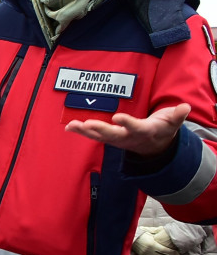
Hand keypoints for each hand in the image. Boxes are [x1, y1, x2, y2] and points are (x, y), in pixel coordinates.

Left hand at [65, 103, 188, 156]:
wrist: (156, 146)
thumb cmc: (163, 128)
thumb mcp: (173, 122)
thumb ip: (178, 115)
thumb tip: (184, 107)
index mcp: (145, 132)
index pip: (136, 128)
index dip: (127, 123)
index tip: (118, 117)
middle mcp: (129, 138)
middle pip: (113, 135)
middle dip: (100, 129)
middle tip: (88, 124)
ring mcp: (118, 139)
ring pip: (100, 136)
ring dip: (85, 131)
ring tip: (72, 125)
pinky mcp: (110, 138)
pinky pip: (94, 135)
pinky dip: (82, 131)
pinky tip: (69, 127)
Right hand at [131, 227, 178, 254]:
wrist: (130, 237)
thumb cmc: (141, 233)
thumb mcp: (150, 232)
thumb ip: (157, 232)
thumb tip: (165, 230)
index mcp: (152, 244)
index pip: (165, 250)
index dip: (172, 252)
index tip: (178, 253)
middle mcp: (149, 250)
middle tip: (173, 254)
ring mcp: (146, 254)